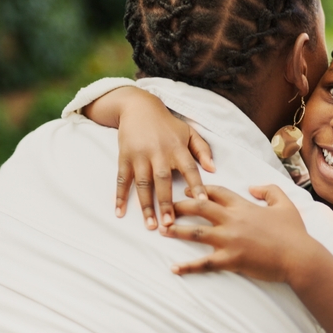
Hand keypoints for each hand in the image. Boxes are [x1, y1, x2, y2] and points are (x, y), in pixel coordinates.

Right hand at [111, 91, 214, 229]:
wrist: (138, 107)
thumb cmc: (167, 124)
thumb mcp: (188, 131)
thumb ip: (202, 149)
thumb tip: (213, 169)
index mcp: (177, 148)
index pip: (190, 169)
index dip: (197, 185)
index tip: (202, 202)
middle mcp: (158, 153)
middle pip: (163, 181)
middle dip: (166, 203)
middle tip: (170, 224)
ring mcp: (140, 156)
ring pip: (142, 184)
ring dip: (145, 205)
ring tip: (150, 225)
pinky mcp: (125, 157)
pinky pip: (122, 179)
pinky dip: (120, 196)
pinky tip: (120, 211)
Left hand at [161, 185, 320, 282]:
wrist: (300, 257)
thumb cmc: (294, 232)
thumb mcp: (285, 204)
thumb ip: (269, 190)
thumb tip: (253, 186)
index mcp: (243, 206)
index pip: (216, 191)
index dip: (199, 189)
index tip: (185, 189)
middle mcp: (232, 220)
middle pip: (199, 206)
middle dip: (179, 205)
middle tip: (165, 206)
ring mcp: (229, 240)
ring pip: (195, 233)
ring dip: (176, 231)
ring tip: (161, 230)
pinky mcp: (230, 260)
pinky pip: (204, 263)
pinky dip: (188, 267)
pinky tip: (174, 268)